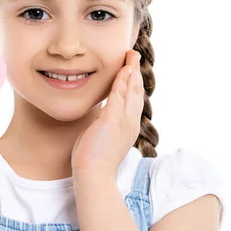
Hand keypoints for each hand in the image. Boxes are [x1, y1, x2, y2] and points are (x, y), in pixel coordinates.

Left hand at [71, 50, 143, 176]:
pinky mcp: (112, 121)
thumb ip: (104, 125)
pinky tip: (123, 70)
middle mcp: (130, 122)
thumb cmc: (94, 159)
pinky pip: (119, 96)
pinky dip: (121, 81)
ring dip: (131, 71)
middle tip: (134, 55)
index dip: (133, 83)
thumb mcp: (102, 137)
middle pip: (136, 91)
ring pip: (130, 90)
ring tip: (131, 56)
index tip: (131, 69)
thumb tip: (99, 119)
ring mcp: (123, 121)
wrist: (93, 175)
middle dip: (135, 71)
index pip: (133, 100)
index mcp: (129, 127)